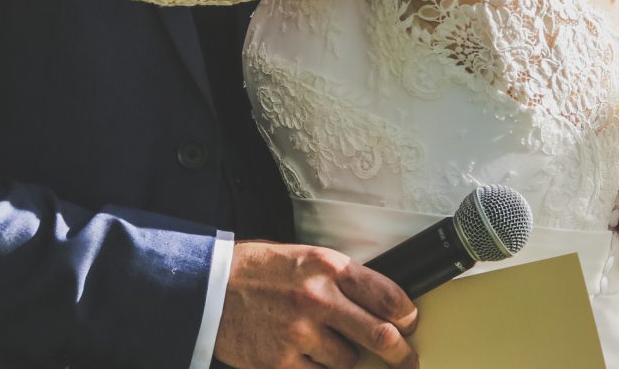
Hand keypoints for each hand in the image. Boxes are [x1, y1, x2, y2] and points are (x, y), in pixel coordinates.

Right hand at [214, 240, 418, 368]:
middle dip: (400, 353)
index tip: (410, 323)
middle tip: (407, 360)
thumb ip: (341, 279)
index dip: (407, 314)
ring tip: (326, 345)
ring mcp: (299, 333)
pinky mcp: (280, 363)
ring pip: (349, 362)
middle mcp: (318, 299)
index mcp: (328, 267)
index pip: (387, 294)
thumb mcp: (304, 259)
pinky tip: (308, 358)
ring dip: (346, 359)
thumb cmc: (258, 271)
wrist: (208, 289)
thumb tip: (379, 304)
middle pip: (379, 335)